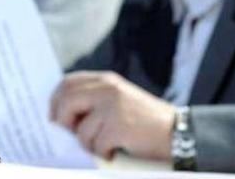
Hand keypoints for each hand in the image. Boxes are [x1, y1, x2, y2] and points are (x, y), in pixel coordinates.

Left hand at [49, 71, 174, 161]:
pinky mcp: (118, 126)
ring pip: (80, 130)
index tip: (54, 116)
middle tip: (73, 134)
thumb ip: (94, 99)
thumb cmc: (145, 121)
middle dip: (64, 122)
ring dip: (89, 144)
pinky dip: (104, 153)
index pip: (67, 83)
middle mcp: (108, 89)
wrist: (180, 133)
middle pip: (66, 102)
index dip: (56, 100)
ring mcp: (113, 107)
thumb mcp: (119, 100)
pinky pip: (96, 145)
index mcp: (106, 80)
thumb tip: (59, 114)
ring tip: (106, 144)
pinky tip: (116, 150)